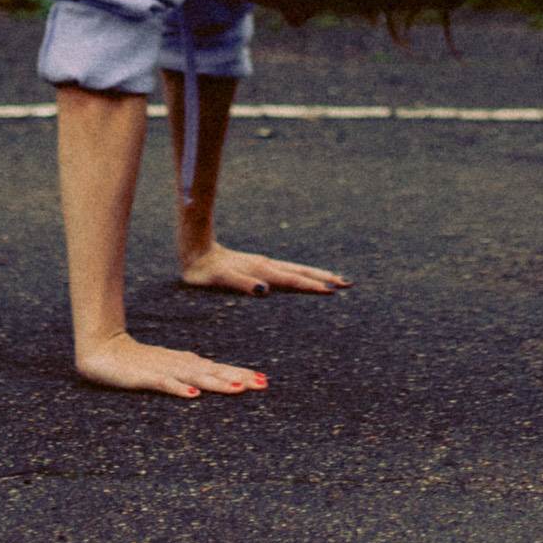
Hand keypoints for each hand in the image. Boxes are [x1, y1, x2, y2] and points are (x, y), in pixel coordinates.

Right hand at [74, 328, 268, 402]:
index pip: (218, 369)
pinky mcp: (144, 377)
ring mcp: (162, 369)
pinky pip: (164, 384)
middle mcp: (179, 364)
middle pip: (213, 372)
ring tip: (239, 389)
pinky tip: (193, 394)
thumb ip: (187, 372)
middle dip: (238, 378)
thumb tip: (211, 377)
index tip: (263, 380)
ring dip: (217, 383)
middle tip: (262, 384)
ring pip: (195, 377)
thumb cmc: (136, 361)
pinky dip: (179, 388)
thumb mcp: (166, 368)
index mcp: (185, 362)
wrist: (102, 348)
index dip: (240, 374)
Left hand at [177, 240, 348, 296]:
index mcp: (261, 270)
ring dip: (315, 274)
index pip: (293, 279)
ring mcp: (264, 264)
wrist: (194, 251)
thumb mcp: (220, 279)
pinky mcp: (258, 265)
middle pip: (301, 271)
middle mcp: (266, 265)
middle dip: (324, 277)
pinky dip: (301, 274)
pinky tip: (304, 277)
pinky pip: (286, 270)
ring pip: (296, 269)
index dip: (312, 286)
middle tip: (347, 283)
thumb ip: (242, 284)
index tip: (333, 290)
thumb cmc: (205, 271)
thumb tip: (264, 291)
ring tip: (334, 278)